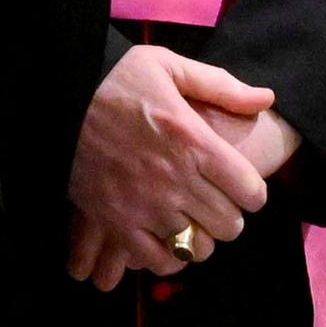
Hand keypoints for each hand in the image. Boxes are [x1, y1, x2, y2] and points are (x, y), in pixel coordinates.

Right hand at [63, 41, 278, 287]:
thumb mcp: (168, 66)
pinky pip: (159, 260)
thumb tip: (267, 100)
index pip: (250, 190)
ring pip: (198, 247)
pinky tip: (167, 240)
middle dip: (229, 217)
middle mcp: (176, 178)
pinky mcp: (117, 223)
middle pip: (229, 224)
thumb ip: (221, 85)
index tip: (241, 188)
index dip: (252, 193)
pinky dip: (169, 257)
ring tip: (191, 222)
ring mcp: (146, 205)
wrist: (58, 100)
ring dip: (201, 238)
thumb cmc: (116, 80)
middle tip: (217, 206)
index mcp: (194, 140)